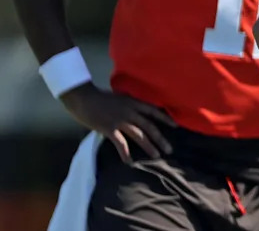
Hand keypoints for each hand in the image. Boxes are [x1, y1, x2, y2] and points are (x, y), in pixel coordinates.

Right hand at [60, 83, 175, 161]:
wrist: (83, 97)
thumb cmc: (100, 97)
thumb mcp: (120, 97)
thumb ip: (130, 105)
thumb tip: (138, 112)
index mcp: (133, 102)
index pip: (153, 111)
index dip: (165, 118)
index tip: (175, 126)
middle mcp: (130, 111)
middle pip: (149, 126)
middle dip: (160, 138)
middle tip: (169, 149)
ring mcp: (120, 120)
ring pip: (139, 135)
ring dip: (149, 146)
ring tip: (157, 156)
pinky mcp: (109, 129)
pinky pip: (120, 143)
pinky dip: (125, 153)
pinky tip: (129, 162)